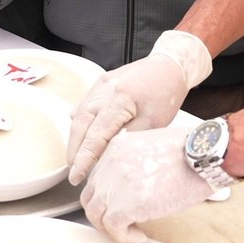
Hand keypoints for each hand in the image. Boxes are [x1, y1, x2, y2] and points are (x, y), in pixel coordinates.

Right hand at [67, 53, 188, 185]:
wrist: (170, 66)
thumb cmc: (166, 95)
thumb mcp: (152, 123)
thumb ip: (126, 139)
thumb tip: (106, 157)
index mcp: (119, 100)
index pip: (95, 136)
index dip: (83, 159)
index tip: (76, 176)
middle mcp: (105, 90)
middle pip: (80, 124)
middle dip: (74, 150)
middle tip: (73, 170)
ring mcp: (100, 85)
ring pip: (79, 114)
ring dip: (75, 137)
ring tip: (76, 157)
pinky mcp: (101, 83)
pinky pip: (84, 104)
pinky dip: (80, 121)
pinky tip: (79, 134)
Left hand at [80, 122, 213, 242]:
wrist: (205, 155)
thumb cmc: (191, 151)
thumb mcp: (154, 145)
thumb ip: (136, 161)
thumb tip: (133, 186)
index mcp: (116, 148)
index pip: (97, 178)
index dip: (106, 197)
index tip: (118, 208)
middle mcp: (110, 164)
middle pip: (90, 197)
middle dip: (103, 215)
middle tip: (120, 225)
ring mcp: (116, 184)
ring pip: (96, 215)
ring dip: (111, 228)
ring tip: (130, 232)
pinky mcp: (127, 205)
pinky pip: (113, 228)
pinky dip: (124, 237)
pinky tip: (139, 235)